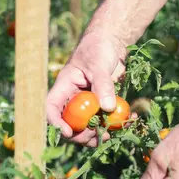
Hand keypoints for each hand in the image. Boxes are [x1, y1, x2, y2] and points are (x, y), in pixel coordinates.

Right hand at [46, 31, 126, 146]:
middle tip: (96, 136)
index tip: (68, 132)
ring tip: (111, 134)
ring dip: (97, 134)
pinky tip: (126, 123)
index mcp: (64, 87)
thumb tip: (108, 108)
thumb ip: (102, 84)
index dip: (56, 122)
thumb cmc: (98, 47)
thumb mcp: (99, 64)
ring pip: (87, 126)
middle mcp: (73, 98)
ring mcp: (88, 103)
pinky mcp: (102, 105)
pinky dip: (113, 125)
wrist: (112, 42)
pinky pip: (104, 120)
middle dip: (81, 134)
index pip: (52, 107)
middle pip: (69, 123)